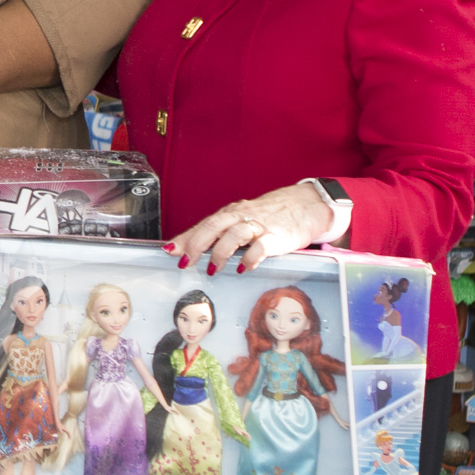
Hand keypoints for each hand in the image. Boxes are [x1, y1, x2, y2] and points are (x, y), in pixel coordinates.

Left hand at [168, 181, 338, 274]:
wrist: (306, 205)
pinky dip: (251, 258)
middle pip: (214, 225)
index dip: (185, 238)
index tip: (168, 251)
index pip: (203, 225)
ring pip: (235, 234)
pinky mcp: (278, 236)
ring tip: (213, 269)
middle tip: (185, 262)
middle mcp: (242, 216)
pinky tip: (244, 268)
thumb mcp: (242, 221)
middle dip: (196, 244)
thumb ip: (221, 234)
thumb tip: (191, 250)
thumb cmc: (269, 215)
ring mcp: (260, 225)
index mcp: (230, 213)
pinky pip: (262, 246)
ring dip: (221, 252)